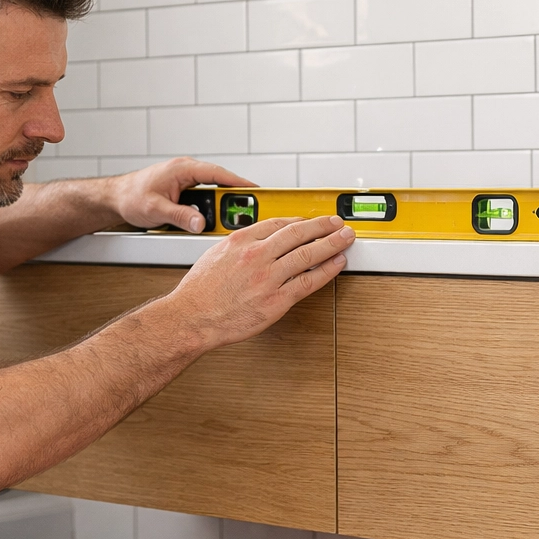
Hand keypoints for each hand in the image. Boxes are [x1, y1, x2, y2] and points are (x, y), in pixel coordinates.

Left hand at [109, 157, 254, 233]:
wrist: (115, 198)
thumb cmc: (131, 195)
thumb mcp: (156, 208)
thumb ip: (180, 215)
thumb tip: (200, 223)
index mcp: (183, 169)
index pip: (217, 173)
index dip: (239, 182)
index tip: (256, 190)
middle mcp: (187, 172)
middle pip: (219, 185)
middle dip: (233, 200)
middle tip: (247, 213)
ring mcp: (186, 182)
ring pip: (212, 194)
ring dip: (219, 208)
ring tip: (228, 222)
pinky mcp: (185, 192)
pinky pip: (204, 200)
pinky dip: (209, 210)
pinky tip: (210, 221)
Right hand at [161, 216, 354, 350]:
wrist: (192, 318)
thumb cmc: (200, 291)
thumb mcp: (216, 254)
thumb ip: (240, 245)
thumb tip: (258, 240)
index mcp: (241, 240)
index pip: (278, 223)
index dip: (300, 220)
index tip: (311, 221)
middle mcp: (256, 255)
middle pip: (298, 233)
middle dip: (323, 225)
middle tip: (337, 222)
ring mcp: (268, 278)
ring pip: (308, 254)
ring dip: (331, 243)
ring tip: (345, 237)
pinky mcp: (275, 300)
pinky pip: (308, 282)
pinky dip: (326, 271)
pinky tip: (337, 263)